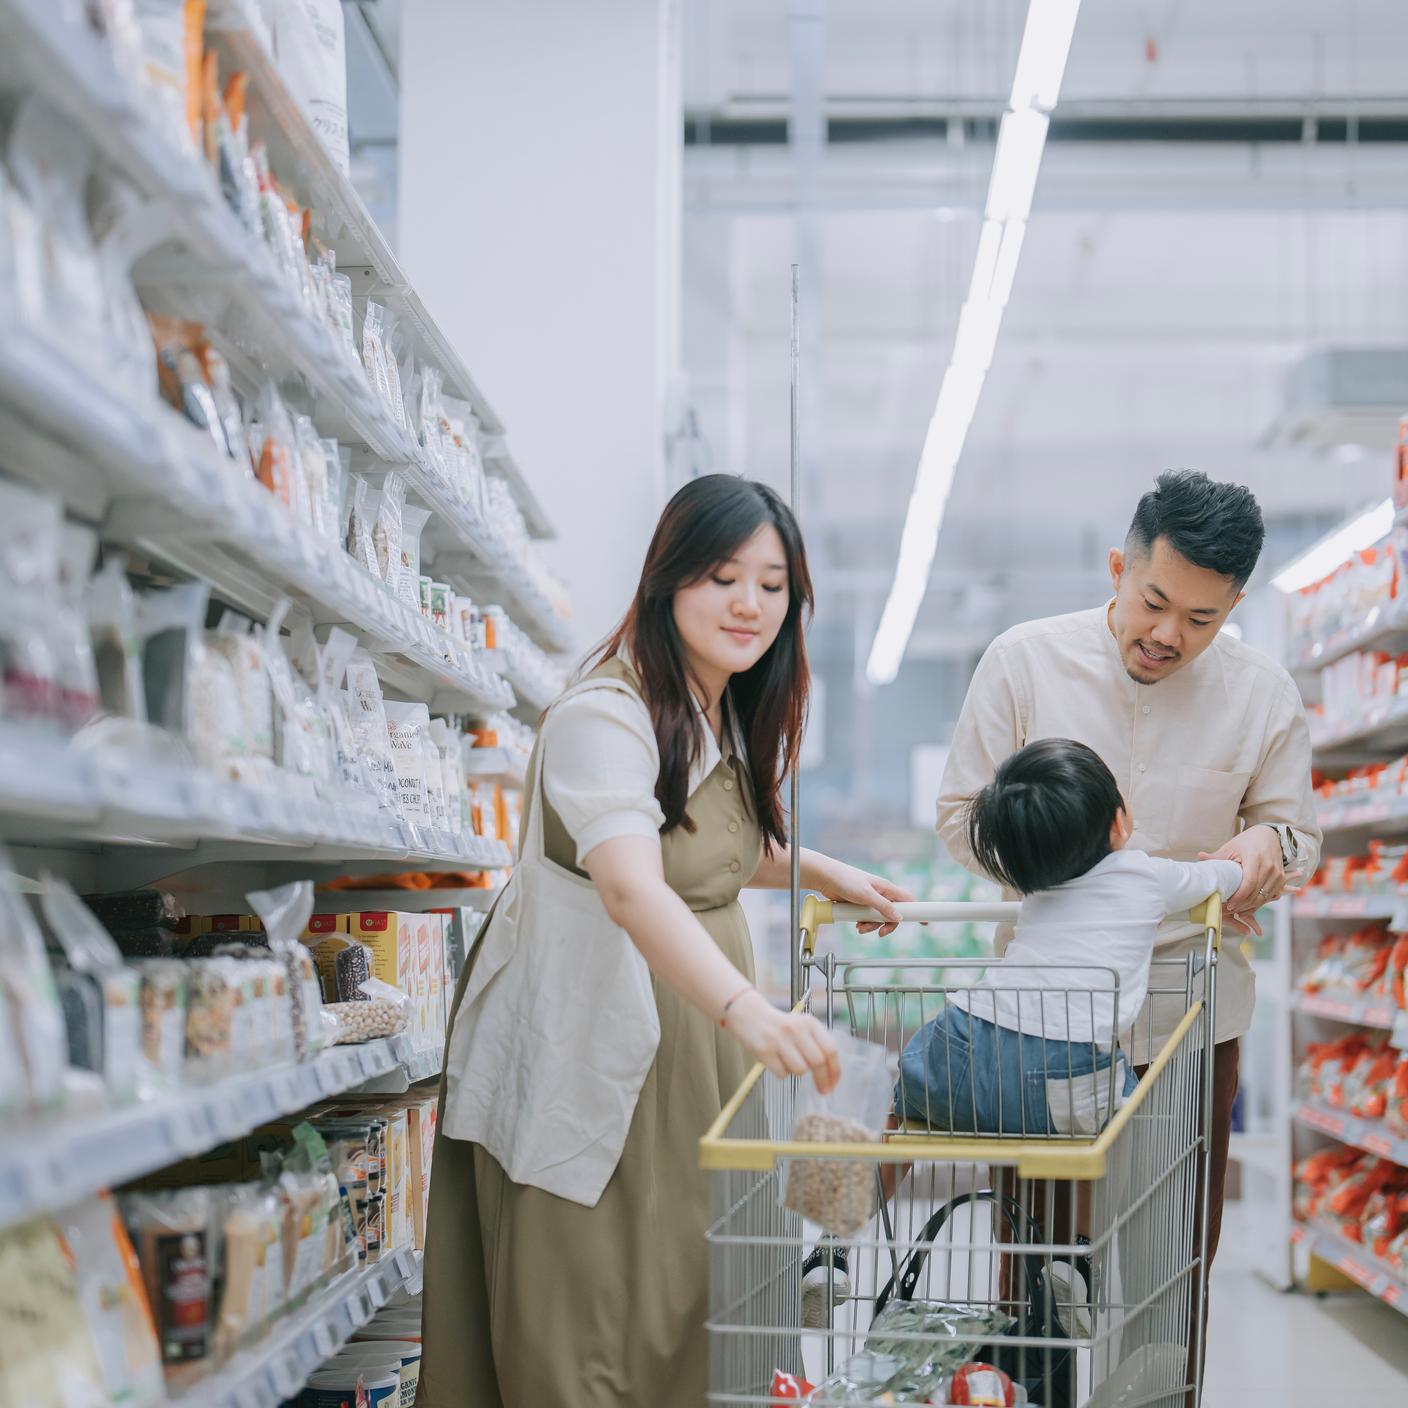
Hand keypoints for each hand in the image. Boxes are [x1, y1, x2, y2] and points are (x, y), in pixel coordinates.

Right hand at [725, 989, 840, 1092]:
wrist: (751, 1016)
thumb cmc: (781, 1026)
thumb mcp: (802, 1026)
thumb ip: (817, 1044)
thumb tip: (831, 1072)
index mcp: (809, 1022)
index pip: (830, 1049)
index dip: (835, 1070)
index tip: (834, 1083)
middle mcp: (796, 1029)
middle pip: (818, 1061)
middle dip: (822, 1079)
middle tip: (822, 1089)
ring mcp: (779, 1040)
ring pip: (800, 1070)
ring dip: (797, 1072)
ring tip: (789, 1061)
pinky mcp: (764, 1051)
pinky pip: (782, 1074)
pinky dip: (782, 1073)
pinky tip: (777, 1061)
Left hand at [818, 860, 913, 935]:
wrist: (824, 877)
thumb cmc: (845, 880)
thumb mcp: (866, 895)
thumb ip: (883, 907)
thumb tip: (899, 918)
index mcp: (886, 888)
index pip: (908, 900)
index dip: (917, 911)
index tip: (924, 923)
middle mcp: (880, 894)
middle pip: (892, 914)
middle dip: (885, 925)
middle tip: (879, 933)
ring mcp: (869, 900)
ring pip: (878, 918)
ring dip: (871, 926)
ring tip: (859, 928)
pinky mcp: (859, 904)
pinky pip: (866, 918)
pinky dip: (863, 923)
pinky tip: (855, 924)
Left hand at [1200, 826, 1283, 930]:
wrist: (1269, 836)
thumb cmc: (1247, 841)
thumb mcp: (1231, 847)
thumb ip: (1216, 856)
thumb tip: (1199, 857)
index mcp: (1255, 858)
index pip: (1249, 883)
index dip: (1239, 897)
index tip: (1229, 904)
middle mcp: (1269, 867)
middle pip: (1257, 893)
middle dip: (1242, 905)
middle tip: (1228, 911)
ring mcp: (1277, 874)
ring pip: (1264, 897)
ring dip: (1250, 906)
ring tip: (1236, 910)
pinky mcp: (1281, 878)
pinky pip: (1270, 895)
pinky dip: (1259, 902)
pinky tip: (1247, 906)